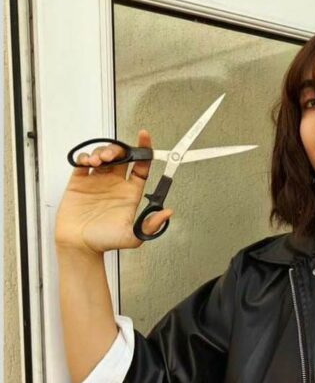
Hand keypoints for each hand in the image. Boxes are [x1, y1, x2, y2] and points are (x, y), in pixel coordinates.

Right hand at [55, 129, 171, 253]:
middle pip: (122, 156)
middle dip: (119, 149)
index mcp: (131, 192)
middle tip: (112, 156)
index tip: (144, 136)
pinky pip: (83, 162)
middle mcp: (116, 184)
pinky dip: (85, 157)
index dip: (144, 150)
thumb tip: (168, 213)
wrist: (79, 246)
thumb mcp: (132, 236)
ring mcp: (98, 181)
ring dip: (102, 152)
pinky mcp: (80, 182)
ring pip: (103, 156)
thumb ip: (150, 225)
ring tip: (98, 161)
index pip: (142, 165)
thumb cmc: (105, 241)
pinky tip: (87, 163)